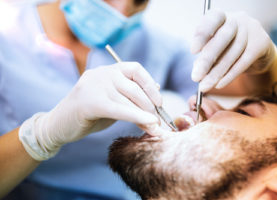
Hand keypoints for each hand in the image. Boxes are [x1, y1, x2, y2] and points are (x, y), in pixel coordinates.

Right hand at [19, 62, 161, 159]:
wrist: (58, 126)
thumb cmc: (89, 115)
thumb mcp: (113, 102)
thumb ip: (130, 96)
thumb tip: (157, 90)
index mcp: (108, 70)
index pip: (136, 69)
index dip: (150, 85)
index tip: (159, 102)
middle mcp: (102, 73)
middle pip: (134, 87)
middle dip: (150, 106)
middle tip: (158, 122)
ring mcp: (94, 85)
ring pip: (128, 100)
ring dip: (145, 116)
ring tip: (154, 129)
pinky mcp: (88, 101)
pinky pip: (118, 109)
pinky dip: (136, 117)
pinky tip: (148, 124)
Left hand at [191, 10, 276, 91]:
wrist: (256, 52)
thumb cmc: (227, 48)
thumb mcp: (214, 49)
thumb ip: (205, 55)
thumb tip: (197, 69)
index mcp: (221, 16)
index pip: (212, 19)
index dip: (202, 34)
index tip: (193, 51)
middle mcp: (237, 18)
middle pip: (223, 38)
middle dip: (207, 60)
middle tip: (195, 77)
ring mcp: (251, 29)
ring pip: (233, 53)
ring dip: (217, 73)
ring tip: (205, 86)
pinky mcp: (261, 43)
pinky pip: (244, 61)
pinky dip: (230, 75)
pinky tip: (219, 84)